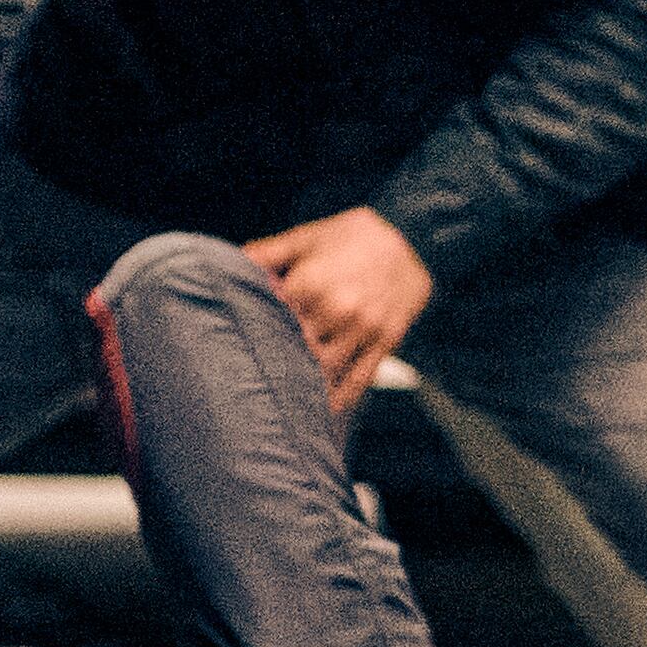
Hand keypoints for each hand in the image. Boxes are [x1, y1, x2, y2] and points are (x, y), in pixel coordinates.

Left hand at [241, 208, 437, 409]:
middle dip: (277, 364)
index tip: (241, 345)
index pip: (272, 320)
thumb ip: (268, 253)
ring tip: (285, 400)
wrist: (414, 238)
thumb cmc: (354, 236)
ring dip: (306, 387)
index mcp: (311, 284)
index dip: (255, 333)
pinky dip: (342, 398)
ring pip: (326, 370)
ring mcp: (364, 330)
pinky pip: (361, 378)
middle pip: (296, 351)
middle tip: (257, 380)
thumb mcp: (308, 236)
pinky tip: (325, 411)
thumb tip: (232, 265)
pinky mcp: (385, 342)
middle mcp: (338, 310)